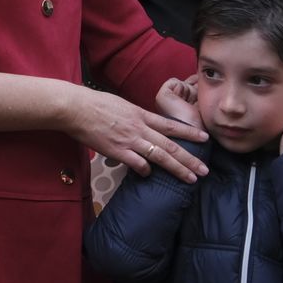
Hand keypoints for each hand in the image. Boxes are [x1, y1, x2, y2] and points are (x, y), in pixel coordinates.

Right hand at [65, 86, 209, 181]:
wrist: (76, 108)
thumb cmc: (95, 104)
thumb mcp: (121, 104)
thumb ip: (135, 115)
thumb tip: (143, 123)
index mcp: (141, 114)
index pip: (171, 125)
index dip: (190, 133)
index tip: (206, 139)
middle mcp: (140, 128)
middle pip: (171, 145)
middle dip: (190, 159)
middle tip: (204, 170)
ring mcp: (129, 140)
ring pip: (160, 157)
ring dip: (177, 169)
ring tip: (190, 179)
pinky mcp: (117, 151)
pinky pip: (138, 164)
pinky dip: (146, 170)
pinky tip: (149, 174)